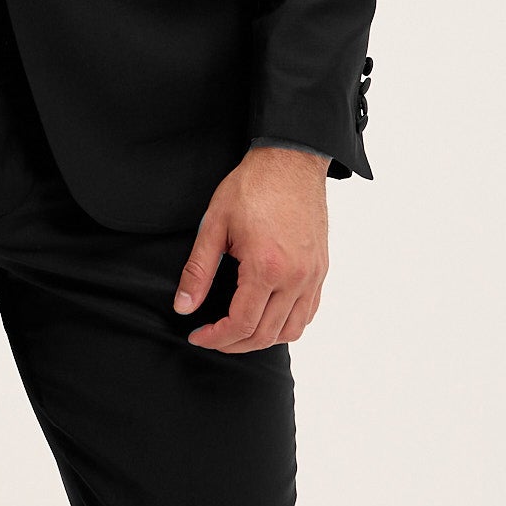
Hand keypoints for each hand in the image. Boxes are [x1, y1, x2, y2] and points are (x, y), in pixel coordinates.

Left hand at [173, 146, 331, 352]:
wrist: (290, 160)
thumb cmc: (252, 186)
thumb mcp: (214, 225)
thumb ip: (198, 271)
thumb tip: (184, 307)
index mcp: (266, 267)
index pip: (241, 324)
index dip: (216, 338)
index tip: (198, 336)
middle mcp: (295, 277)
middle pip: (265, 335)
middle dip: (234, 344)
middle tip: (212, 337)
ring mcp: (312, 275)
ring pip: (291, 330)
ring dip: (262, 339)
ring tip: (238, 331)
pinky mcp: (321, 269)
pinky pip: (308, 312)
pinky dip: (287, 324)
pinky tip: (267, 316)